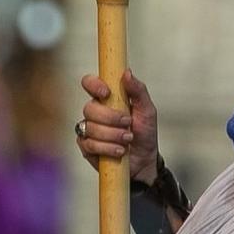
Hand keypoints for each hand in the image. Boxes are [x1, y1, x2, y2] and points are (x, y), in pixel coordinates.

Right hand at [77, 69, 158, 186]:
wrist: (144, 160)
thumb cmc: (145, 133)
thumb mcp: (147, 110)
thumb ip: (138, 90)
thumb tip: (126, 73)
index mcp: (107, 98)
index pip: (90, 83)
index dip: (94, 85)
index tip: (107, 93)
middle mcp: (95, 112)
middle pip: (89, 108)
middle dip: (111, 118)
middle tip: (128, 124)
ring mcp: (88, 129)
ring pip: (90, 127)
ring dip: (112, 135)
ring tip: (127, 139)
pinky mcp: (86, 147)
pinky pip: (89, 144)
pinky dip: (107, 148)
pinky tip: (119, 151)